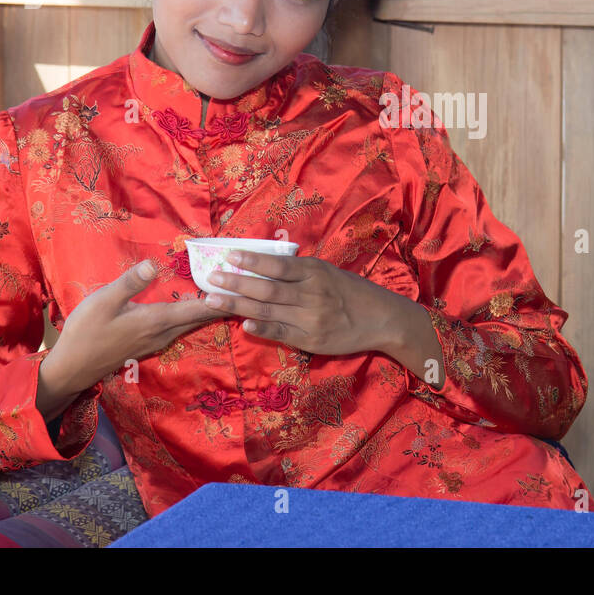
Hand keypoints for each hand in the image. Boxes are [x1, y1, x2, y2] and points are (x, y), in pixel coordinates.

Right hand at [41, 259, 231, 399]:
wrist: (73, 367)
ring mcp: (157, 340)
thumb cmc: (86, 331)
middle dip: (222, 304)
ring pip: (192, 324)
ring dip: (210, 310)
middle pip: (200, 317)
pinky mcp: (150, 343)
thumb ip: (130, 282)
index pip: (197, 308)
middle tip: (246, 290)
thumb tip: (155, 263)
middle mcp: (163, 332)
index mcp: (156, 320)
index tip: (243, 289)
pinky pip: (181, 328)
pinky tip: (197, 309)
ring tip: (229, 296)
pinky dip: (194, 316)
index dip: (220, 298)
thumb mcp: (104, 301)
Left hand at [204, 250, 419, 356]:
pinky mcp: (311, 339)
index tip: (229, 255)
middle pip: (266, 287)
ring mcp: (310, 318)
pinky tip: (243, 325)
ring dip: (237, 305)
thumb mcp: (328, 273)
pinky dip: (262, 328)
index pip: (277, 265)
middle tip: (211, 278)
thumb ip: (300, 272)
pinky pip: (281, 333)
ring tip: (213, 301)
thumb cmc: (352, 292)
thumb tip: (263, 265)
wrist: (382, 319)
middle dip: (235, 282)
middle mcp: (311, 293)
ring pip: (268, 309)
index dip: (252, 260)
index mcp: (315, 272)